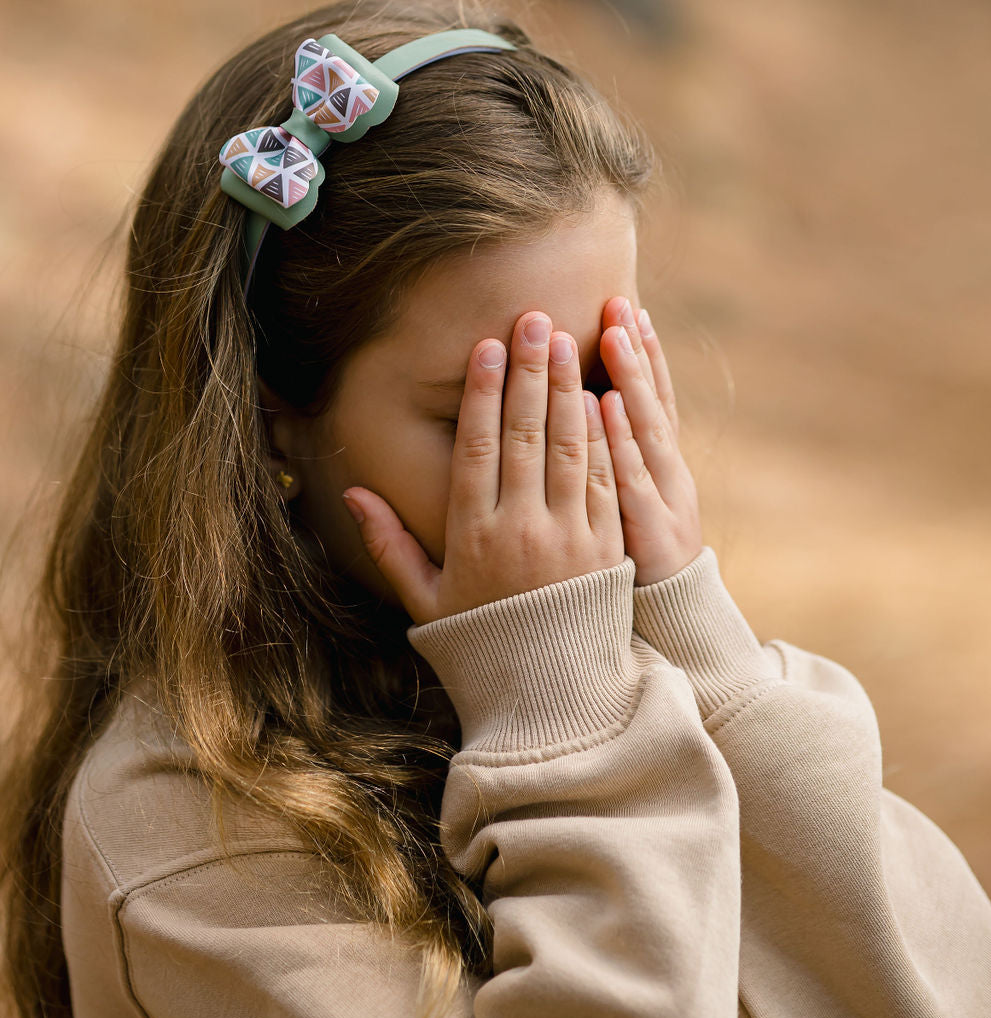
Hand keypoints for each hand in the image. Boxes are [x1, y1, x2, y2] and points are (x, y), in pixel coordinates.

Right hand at [343, 311, 623, 625]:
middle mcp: (520, 529)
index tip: (486, 346)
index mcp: (472, 536)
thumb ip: (390, 544)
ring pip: (570, 447)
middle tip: (534, 319)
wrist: (551, 698)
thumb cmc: (480, 644)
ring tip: (569, 339)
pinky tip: (602, 395)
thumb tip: (355, 493)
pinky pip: (606, 479)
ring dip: (568, 388)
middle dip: (529, 371)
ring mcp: (569, 537)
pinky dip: (605, 434)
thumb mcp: (425, 600)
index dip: (482, 393)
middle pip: (526, 434)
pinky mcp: (607, 547)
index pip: (477, 448)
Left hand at [597, 297, 702, 586]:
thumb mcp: (641, 509)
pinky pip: (628, 477)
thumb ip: (625, 460)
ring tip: (614, 333)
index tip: (630, 310)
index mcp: (662, 468)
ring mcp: (661, 501)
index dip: (646, 355)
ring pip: (645, 430)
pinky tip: (605, 403)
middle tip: (619, 301)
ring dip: (630, 379)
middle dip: (635, 351)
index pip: (655, 399)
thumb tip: (599, 407)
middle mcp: (666, 476)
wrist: (669, 629)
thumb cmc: (639, 565)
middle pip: (651, 403)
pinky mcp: (645, 532)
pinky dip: (619, 438)